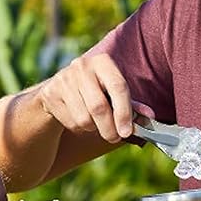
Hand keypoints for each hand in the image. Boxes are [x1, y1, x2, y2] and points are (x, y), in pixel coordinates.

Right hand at [38, 52, 152, 142]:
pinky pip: (71, 122)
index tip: (128, 132)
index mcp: (103, 62)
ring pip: (84, 118)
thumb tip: (149, 116)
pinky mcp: (50, 93)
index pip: (118, 87)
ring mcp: (63, 79)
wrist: (59, 90)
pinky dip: (79, 128)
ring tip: (96, 123)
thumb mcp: (115, 94)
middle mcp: (82, 66)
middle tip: (115, 138)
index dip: (124, 112)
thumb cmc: (96, 91)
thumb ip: (132, 105)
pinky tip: (79, 118)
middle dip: (110, 129)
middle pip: (99, 107)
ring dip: (94, 128)